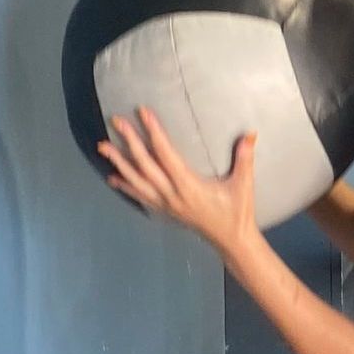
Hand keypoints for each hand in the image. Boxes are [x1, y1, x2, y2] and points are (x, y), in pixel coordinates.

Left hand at [98, 109, 258, 255]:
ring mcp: (165, 204)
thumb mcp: (244, 184)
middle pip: (145, 164)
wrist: (231, 240)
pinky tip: (112, 177)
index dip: (153, 132)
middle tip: (116, 122)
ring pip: (136, 180)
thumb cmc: (238, 211)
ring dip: (119, 163)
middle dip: (129, 142)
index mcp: (188, 185)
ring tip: (103, 147)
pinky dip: (125, 185)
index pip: (165, 153)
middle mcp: (171, 194)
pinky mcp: (164, 211)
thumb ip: (245, 158)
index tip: (143, 112)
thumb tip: (250, 133)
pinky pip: (140, 196)